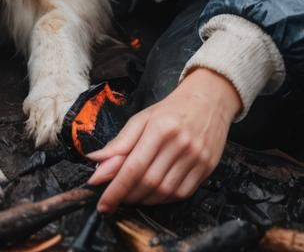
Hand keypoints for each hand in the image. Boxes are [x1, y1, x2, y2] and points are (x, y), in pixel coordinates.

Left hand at [86, 68, 240, 211]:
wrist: (209, 99)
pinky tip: (154, 194)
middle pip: (148, 182)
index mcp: (160, 127)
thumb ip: (120, 142)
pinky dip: (164, 199)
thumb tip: (95, 162)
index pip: (133, 166)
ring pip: (164, 192)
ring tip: (132, 195)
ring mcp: (196, 156)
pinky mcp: (207, 167)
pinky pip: (182, 194)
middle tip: (115, 198)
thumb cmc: (172, 109)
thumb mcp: (142, 118)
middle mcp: (180, 143)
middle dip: (127, 196)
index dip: (116, 189)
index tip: (102, 203)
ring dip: (144, 200)